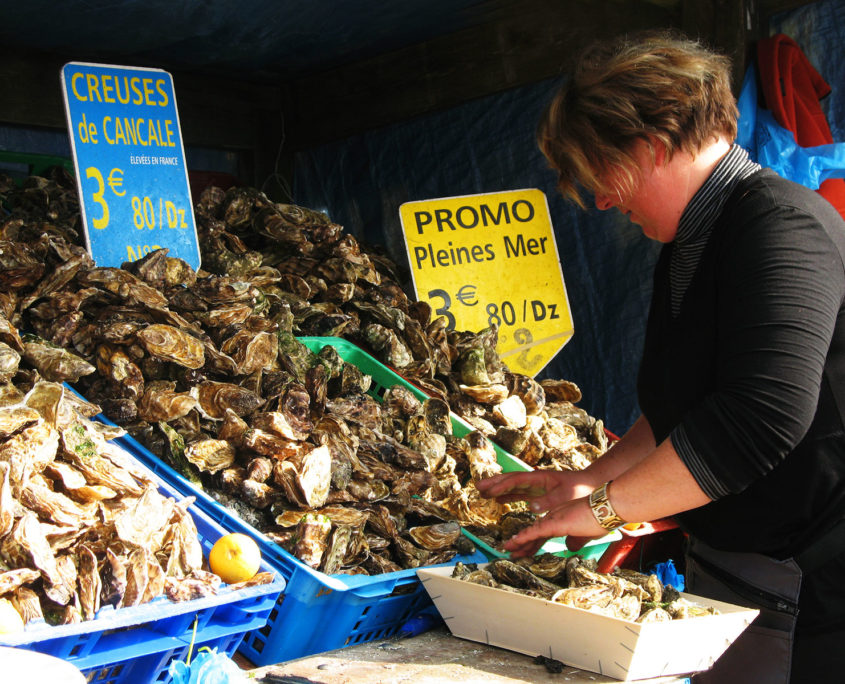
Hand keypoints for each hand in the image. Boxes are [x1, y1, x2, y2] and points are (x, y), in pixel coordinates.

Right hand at [476, 469, 596, 512]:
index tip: (488, 490)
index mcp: (540, 478)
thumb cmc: (581, 490)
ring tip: (483, 492)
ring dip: (498, 488)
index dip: (502, 485)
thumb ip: (549, 501)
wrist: (592, 484)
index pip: (517, 480)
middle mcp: (535, 480)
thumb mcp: (566, 495)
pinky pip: (519, 493)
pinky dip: (507, 495)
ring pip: (513, 485)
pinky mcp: (539, 492)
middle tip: (478, 487)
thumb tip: (530, 507)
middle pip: (511, 479)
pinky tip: (499, 499)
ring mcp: (536, 485)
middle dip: (494, 482)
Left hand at [503, 497, 605, 557]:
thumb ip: (576, 540)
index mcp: (562, 520)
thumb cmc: (602, 519)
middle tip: (511, 551)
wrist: (607, 507)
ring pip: (532, 533)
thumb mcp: (588, 534)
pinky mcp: (554, 523)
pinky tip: (513, 543)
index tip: (525, 550)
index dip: (533, 542)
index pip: (544, 533)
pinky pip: (534, 532)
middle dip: (523, 544)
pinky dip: (522, 538)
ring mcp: (553, 519)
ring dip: (518, 543)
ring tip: (506, 549)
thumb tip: (569, 547)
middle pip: (535, 533)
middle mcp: (554, 518)